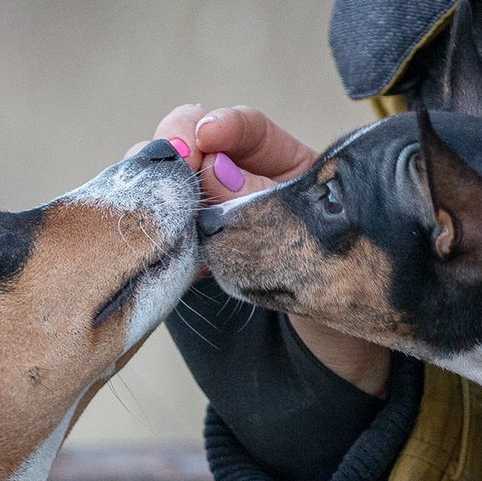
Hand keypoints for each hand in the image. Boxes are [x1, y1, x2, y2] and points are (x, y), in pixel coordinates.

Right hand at [148, 103, 390, 395]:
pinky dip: (145, 227)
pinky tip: (149, 236)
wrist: (326, 355)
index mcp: (282, 169)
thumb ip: (263, 209)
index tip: (209, 136)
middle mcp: (237, 183)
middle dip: (177, 142)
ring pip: (163, 181)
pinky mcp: (181, 252)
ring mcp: (204, 216)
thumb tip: (213, 171)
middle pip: (192, 141)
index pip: (248, 130)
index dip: (226, 125)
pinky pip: (153, 228)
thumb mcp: (308, 245)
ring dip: (154, 183)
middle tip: (176, 163)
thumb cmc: (336, 293)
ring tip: (159, 202)